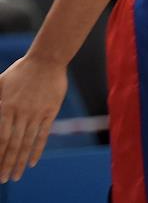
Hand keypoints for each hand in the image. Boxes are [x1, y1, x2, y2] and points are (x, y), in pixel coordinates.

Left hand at [0, 55, 66, 182]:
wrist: (47, 59)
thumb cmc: (21, 70)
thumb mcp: (0, 83)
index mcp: (6, 107)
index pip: (0, 138)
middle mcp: (20, 113)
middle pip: (12, 144)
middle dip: (6, 164)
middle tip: (3, 180)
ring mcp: (36, 114)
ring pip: (27, 143)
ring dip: (20, 161)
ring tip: (16, 176)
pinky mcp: (50, 112)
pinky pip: (43, 135)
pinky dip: (37, 150)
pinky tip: (33, 162)